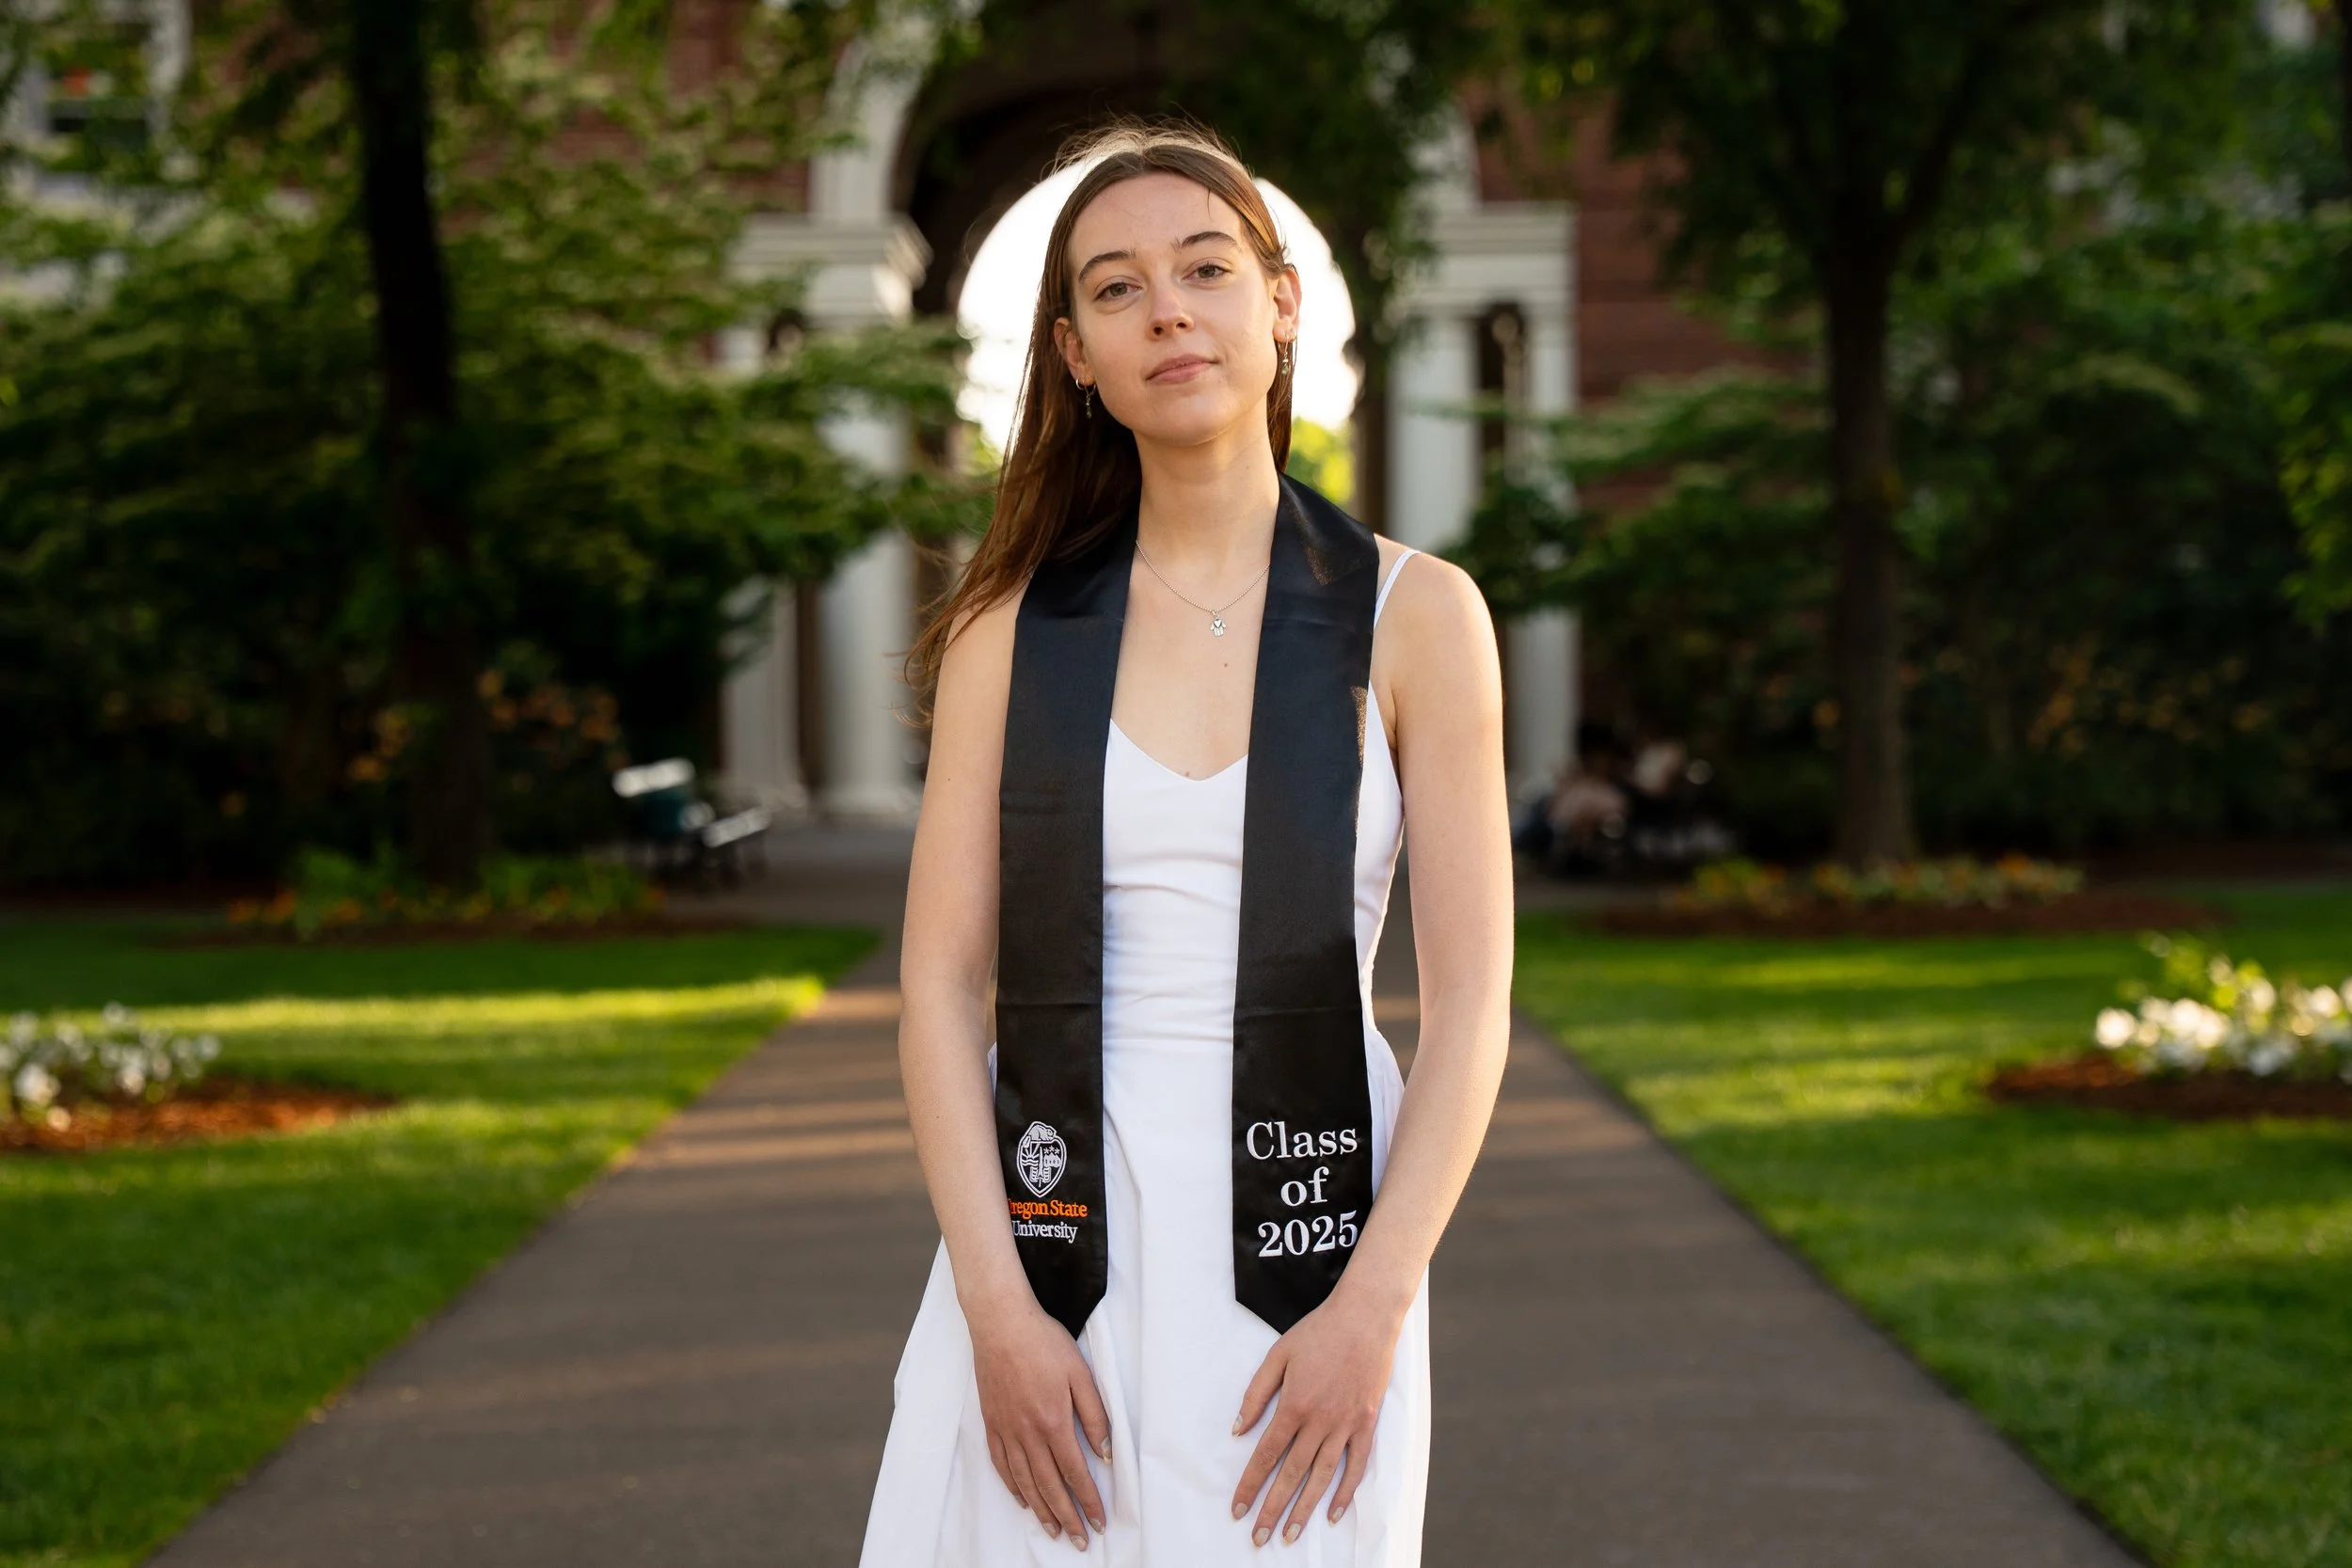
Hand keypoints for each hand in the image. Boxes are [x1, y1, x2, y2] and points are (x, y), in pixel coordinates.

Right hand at [969, 1297, 1111, 1550]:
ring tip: (1054, 1530)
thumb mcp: (1080, 1373)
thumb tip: (1106, 1452)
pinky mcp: (992, 1423)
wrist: (1000, 1322)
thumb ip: (1095, 1414)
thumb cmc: (1044, 1342)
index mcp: (1054, 1421)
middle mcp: (1028, 1432)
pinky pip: (1002, 1464)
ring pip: (1024, 1481)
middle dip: (1067, 1516)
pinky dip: (1013, 1487)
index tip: (1099, 1521)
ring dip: (1041, 1510)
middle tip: (1079, 1540)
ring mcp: (1006, 1429)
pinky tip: (1023, 1499)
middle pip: (1049, 1486)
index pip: (1075, 1472)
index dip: (1088, 1500)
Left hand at [1229, 1287, 1403, 1546]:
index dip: (1251, 1484)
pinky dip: (1345, 1491)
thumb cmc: (1319, 1332)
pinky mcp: (1367, 1423)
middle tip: (1258, 1537)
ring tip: (1289, 1534)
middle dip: (1272, 1508)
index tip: (1238, 1508)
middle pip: (1292, 1474)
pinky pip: (1356, 1465)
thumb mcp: (1278, 1355)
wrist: (1365, 1317)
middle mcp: (1320, 1421)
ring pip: (1322, 1476)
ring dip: (1304, 1508)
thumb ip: (1256, 1394)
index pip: (1267, 1455)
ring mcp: (1346, 1424)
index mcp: (1294, 1404)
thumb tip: (1238, 1430)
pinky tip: (1332, 1512)